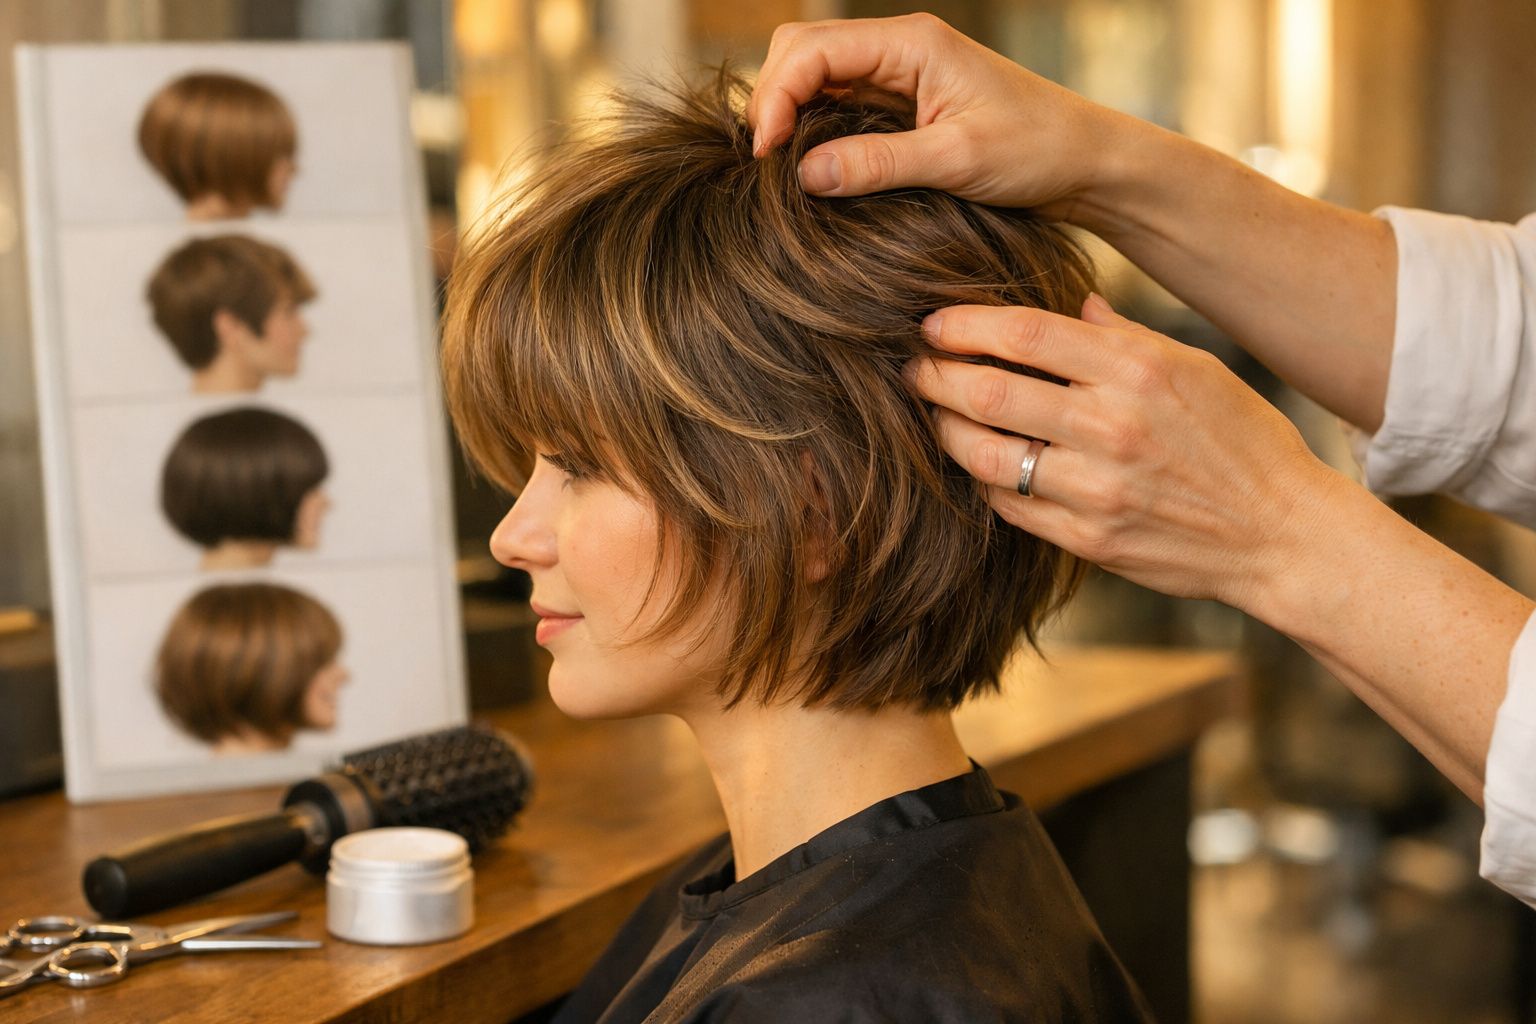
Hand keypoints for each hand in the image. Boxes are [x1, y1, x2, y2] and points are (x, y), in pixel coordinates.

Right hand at [747, 13, 1133, 216]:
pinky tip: (813, 168)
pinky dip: (813, 131)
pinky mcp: (900, 104)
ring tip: (782, 170)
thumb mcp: (957, 161)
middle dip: (771, 100)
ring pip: (813, 77)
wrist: (1084, 162)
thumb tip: (803, 174)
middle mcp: (898, 48)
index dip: (776, 98)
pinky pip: (837, 106)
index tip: (768, 156)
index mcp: (910, 44)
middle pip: (800, 52)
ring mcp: (897, 75)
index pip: (811, 50)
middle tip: (766, 165)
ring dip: (789, 116)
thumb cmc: (1036, 152)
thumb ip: (879, 164)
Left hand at [907, 294, 1341, 612]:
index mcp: (1138, 371)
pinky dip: (981, 482)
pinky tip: (975, 464)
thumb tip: (1074, 303)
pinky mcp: (1089, 541)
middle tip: (913, 367)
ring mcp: (1098, 489)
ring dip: (944, 431)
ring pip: (984, 455)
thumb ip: (1124, 336)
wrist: (1283, 534)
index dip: (965, 325)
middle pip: (989, 392)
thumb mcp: (1196, 368)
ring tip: (933, 415)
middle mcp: (1113, 427)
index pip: (1026, 334)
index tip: (933, 324)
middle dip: (935, 376)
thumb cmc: (1242, 440)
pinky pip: (1008, 507)